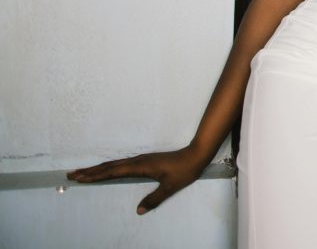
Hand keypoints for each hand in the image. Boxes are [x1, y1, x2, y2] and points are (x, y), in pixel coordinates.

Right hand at [66, 145, 209, 214]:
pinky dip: (109, 167)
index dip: (95, 175)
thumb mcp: (170, 187)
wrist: (196, 155)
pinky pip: (121, 164)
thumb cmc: (184, 170)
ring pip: (114, 164)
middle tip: (71, 174)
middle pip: (109, 166)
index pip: (112, 171)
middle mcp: (137, 161)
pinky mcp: (145, 160)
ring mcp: (141, 159)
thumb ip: (154, 199)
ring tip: (83, 172)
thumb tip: (138, 211)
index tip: (79, 177)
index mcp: (140, 166)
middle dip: (89, 171)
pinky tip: (107, 170)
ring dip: (97, 168)